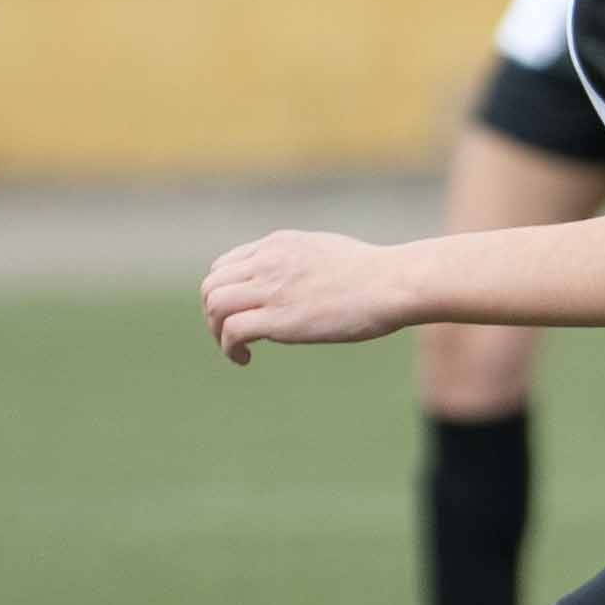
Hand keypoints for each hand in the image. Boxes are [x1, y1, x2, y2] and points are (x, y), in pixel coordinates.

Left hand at [204, 231, 408, 362]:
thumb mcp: (328, 252)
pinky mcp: (279, 318)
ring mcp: (272, 289)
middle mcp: (268, 262)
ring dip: (216, 333)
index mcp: (278, 245)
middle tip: (232, 336)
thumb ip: (302, 262)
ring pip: (214, 306)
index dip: (223, 294)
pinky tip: (244, 359)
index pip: (224, 266)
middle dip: (213, 315)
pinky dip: (229, 349)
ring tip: (237, 349)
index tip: (238, 314)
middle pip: (211, 287)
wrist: (393, 283)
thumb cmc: (375, 273)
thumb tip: (300, 281)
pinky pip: (231, 331)